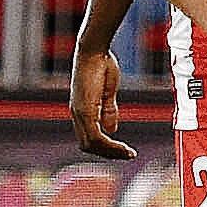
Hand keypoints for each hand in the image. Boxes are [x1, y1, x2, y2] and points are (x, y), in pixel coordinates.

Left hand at [69, 44, 131, 160]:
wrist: (94, 51)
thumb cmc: (101, 66)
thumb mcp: (107, 92)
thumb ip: (108, 111)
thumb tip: (111, 130)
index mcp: (81, 111)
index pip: (89, 138)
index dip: (105, 148)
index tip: (124, 150)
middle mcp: (77, 114)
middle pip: (88, 145)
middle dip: (109, 154)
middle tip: (128, 156)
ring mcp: (79, 113)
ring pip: (91, 144)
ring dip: (111, 152)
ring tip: (129, 154)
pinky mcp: (85, 110)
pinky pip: (96, 135)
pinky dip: (110, 145)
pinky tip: (123, 146)